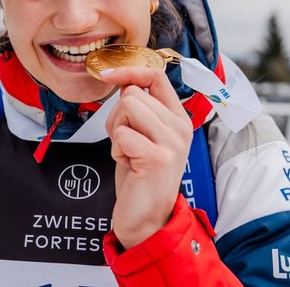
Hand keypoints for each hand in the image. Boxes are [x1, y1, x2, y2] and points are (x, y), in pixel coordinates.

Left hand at [102, 66, 192, 248]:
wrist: (147, 218)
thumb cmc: (140, 176)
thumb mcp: (144, 136)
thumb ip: (140, 110)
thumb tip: (124, 83)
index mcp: (179, 118)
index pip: (157, 76)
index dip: (129, 72)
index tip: (108, 76)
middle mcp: (180, 127)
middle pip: (133, 94)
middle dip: (117, 116)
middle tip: (126, 142)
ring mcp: (171, 142)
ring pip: (127, 108)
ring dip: (116, 131)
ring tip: (127, 152)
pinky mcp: (157, 157)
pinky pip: (121, 134)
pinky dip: (116, 149)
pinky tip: (128, 165)